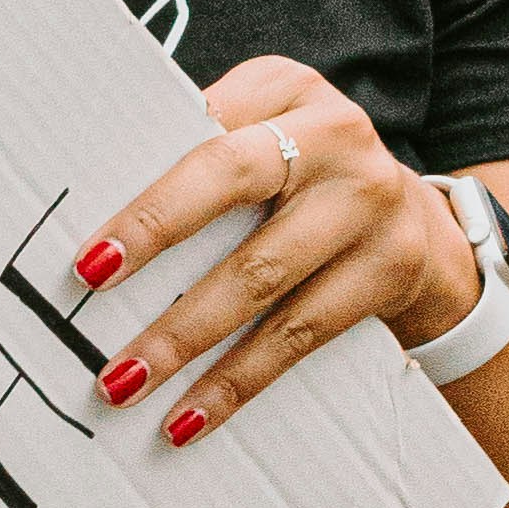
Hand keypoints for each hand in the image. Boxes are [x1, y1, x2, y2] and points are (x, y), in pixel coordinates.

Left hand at [71, 63, 476, 443]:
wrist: (417, 227)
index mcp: (286, 90)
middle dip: (157, 233)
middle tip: (92, 288)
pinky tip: (191, 416)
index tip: (91, 250)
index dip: (148, 189)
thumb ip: (196, 159)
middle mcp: (336, 133)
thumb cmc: (302, 184)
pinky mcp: (391, 267)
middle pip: (236, 180)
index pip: (204, 130)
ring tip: (124, 380)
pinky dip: (238, 381)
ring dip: (185, 334)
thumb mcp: (263, 140)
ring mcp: (371, 200)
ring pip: (263, 274)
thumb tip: (93, 236)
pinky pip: (301, 333)